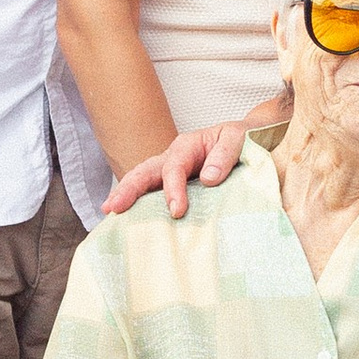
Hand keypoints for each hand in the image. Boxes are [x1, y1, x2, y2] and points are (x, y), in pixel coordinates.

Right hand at [104, 120, 251, 220]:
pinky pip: (153, 193)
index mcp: (188, 145)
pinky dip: (139, 204)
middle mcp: (173, 157)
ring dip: (126, 195)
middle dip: (128, 189)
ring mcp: (170, 171)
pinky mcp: (174, 185)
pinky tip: (128, 219)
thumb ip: (224, 156)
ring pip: (143, 180)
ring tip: (109, 211)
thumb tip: (207, 179)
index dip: (173, 189)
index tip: (177, 211)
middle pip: (145, 171)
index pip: (174, 168)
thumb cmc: (243, 139)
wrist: (250, 139)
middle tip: (114, 207)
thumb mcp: (238, 139)